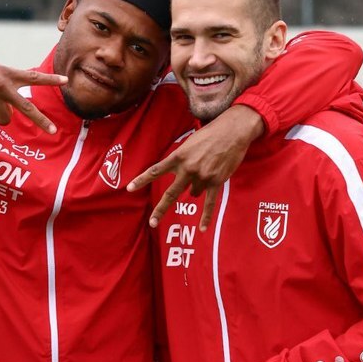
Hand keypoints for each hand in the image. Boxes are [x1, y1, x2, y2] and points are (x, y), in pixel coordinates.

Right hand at [0, 49, 67, 153]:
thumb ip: (7, 80)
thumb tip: (16, 99)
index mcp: (6, 73)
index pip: (33, 77)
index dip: (50, 79)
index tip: (66, 81)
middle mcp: (1, 87)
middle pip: (26, 107)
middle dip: (40, 120)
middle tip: (54, 131)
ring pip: (5, 119)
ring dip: (0, 118)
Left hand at [127, 106, 263, 230]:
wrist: (232, 132)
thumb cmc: (210, 134)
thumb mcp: (189, 143)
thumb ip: (181, 159)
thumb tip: (180, 176)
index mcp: (178, 157)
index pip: (155, 171)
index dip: (142, 180)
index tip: (129, 188)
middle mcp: (188, 169)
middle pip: (170, 194)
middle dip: (160, 210)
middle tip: (152, 222)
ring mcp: (202, 177)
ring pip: (194, 193)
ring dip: (197, 187)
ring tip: (207, 170)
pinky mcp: (216, 182)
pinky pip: (209, 204)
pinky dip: (206, 217)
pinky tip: (202, 229)